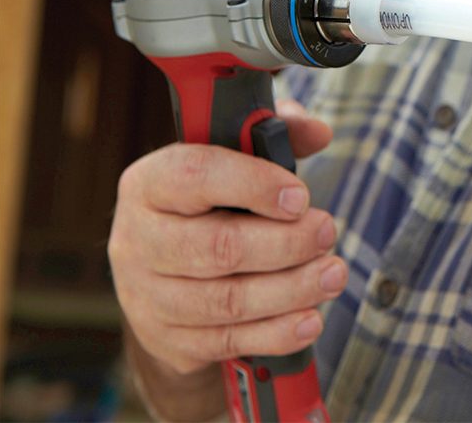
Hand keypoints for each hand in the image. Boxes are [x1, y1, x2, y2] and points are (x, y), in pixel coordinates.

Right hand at [109, 100, 345, 410]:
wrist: (161, 275)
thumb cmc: (208, 205)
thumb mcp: (233, 160)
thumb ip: (276, 134)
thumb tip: (318, 132)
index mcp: (149, 183)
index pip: (196, 176)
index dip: (253, 184)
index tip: (300, 196)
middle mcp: (138, 240)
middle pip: (217, 247)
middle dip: (286, 243)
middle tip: (328, 232)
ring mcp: (147, 295)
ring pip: (227, 300)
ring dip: (292, 289)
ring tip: (333, 274)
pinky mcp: (167, 338)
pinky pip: (228, 340)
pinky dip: (277, 333)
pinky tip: (311, 318)